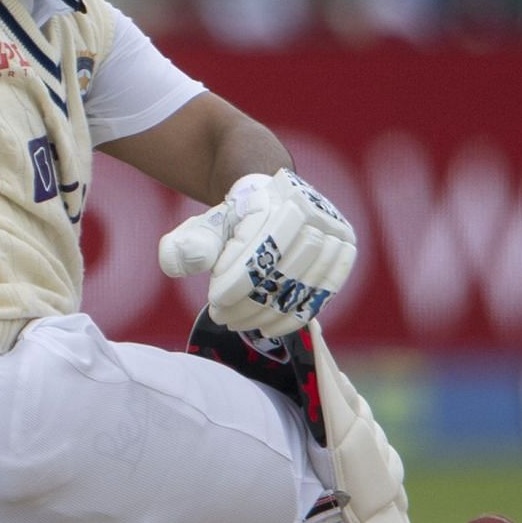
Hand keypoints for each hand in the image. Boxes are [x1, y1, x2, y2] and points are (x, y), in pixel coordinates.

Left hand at [158, 170, 356, 337]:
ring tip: (238, 323)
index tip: (214, 299)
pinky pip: (323, 291)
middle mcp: (310, 208)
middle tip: (221, 317)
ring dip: (267, 312)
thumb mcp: (206, 224)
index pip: (258, 247)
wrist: (270, 194)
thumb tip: (177, 262)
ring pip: (302, 283)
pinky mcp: (343, 248)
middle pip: (281, 269)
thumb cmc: (234, 216)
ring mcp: (332, 228)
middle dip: (248, 301)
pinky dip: (295, 315)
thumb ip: (190, 243)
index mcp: (274, 196)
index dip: (237, 279)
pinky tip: (267, 328)